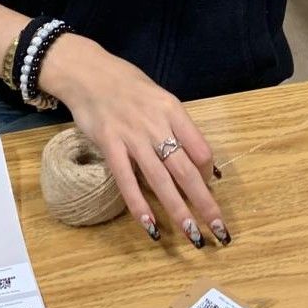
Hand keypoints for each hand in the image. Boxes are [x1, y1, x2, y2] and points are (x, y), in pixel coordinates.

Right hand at [40, 34, 228, 246]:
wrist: (88, 72)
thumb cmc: (127, 85)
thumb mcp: (160, 98)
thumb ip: (176, 126)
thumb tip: (196, 157)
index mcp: (174, 111)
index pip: (201, 150)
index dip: (209, 174)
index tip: (209, 187)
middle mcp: (157, 125)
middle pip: (187, 171)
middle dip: (205, 203)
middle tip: (219, 230)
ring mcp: (133, 137)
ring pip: (161, 181)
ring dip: (178, 211)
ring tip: (193, 235)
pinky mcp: (110, 146)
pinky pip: (127, 181)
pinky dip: (139, 205)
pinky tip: (151, 226)